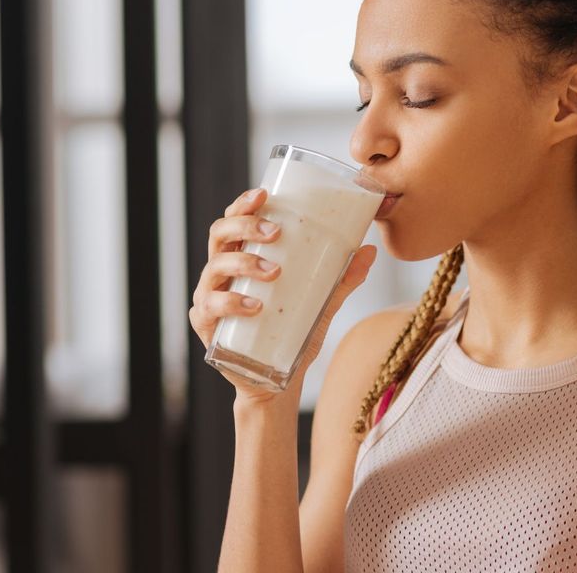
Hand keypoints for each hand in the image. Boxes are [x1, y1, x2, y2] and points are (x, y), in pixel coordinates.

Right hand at [188, 187, 377, 405]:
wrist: (276, 382)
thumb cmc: (292, 334)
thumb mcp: (320, 303)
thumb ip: (341, 279)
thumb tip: (371, 251)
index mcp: (241, 257)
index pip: (235, 220)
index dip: (243, 204)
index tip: (264, 194)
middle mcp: (221, 273)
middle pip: (219, 235)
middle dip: (245, 226)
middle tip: (275, 232)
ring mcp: (209, 297)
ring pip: (215, 266)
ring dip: (244, 262)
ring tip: (274, 271)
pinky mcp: (206, 326)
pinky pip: (211, 307)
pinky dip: (232, 303)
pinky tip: (256, 306)